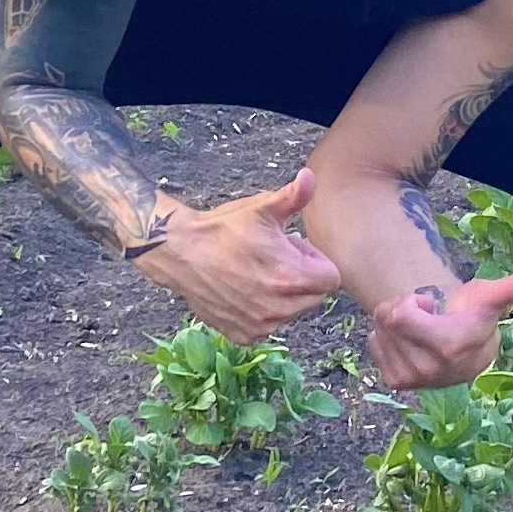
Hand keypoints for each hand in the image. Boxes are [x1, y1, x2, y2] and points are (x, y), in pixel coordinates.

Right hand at [135, 170, 340, 340]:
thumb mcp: (261, 208)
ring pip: (292, 311)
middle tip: (275, 258)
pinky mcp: (244, 335)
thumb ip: (294, 196)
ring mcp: (261, 325)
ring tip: (258, 271)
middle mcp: (279, 308)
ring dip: (284, 295)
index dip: (315, 259)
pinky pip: (268, 324)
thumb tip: (310, 177)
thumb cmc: (223, 229)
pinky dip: (262, 310)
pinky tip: (244, 289)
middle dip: (303, 277)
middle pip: (315, 296)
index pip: (331, 278)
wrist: (180, 252)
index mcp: (292, 277)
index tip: (294, 248)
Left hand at [366, 264, 512, 392]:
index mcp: (452, 345)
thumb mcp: (493, 296)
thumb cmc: (477, 314)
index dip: (414, 302)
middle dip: (402, 307)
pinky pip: (375, 344)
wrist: (466, 351)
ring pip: (381, 330)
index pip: (401, 315)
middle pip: (388, 318)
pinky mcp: (396, 382)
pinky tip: (409, 341)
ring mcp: (413, 378)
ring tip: (421, 327)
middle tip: (426, 313)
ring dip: (394, 322)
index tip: (433, 306)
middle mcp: (431, 368)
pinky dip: (386, 337)